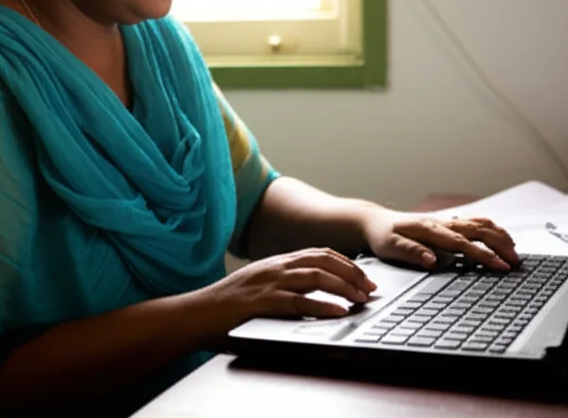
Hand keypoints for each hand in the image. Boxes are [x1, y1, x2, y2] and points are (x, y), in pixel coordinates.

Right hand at [203, 248, 377, 326]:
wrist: (196, 313)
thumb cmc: (227, 306)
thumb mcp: (260, 287)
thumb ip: (284, 286)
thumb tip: (313, 295)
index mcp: (277, 262)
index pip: (319, 253)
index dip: (346, 263)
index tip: (364, 276)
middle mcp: (276, 267)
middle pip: (323, 260)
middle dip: (352, 273)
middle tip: (371, 288)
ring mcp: (269, 283)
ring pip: (315, 277)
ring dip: (343, 287)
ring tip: (361, 299)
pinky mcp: (262, 303)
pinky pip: (298, 302)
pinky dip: (322, 306)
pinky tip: (338, 312)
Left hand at [360, 209, 519, 270]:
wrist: (373, 221)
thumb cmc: (382, 235)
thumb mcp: (390, 246)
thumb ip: (411, 252)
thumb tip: (432, 260)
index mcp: (430, 230)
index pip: (463, 243)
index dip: (484, 254)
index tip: (500, 265)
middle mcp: (441, 223)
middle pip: (479, 230)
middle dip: (500, 245)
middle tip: (516, 262)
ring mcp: (445, 222)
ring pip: (479, 224)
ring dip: (499, 235)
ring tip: (514, 251)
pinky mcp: (445, 224)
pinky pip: (473, 223)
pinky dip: (491, 229)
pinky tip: (499, 237)